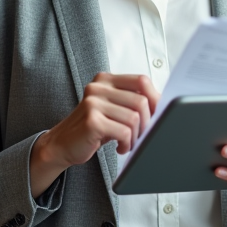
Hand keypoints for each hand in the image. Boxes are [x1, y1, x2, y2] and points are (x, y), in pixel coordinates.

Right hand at [29, 73, 157, 197]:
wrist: (62, 144)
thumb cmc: (93, 128)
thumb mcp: (112, 109)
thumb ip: (132, 101)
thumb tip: (164, 104)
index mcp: (105, 79)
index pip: (141, 81)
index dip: (155, 99)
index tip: (157, 116)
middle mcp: (98, 87)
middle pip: (141, 101)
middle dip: (148, 123)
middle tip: (143, 136)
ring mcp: (93, 103)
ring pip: (134, 118)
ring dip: (136, 136)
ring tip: (128, 143)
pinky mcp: (92, 121)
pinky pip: (124, 131)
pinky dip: (127, 143)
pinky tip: (120, 147)